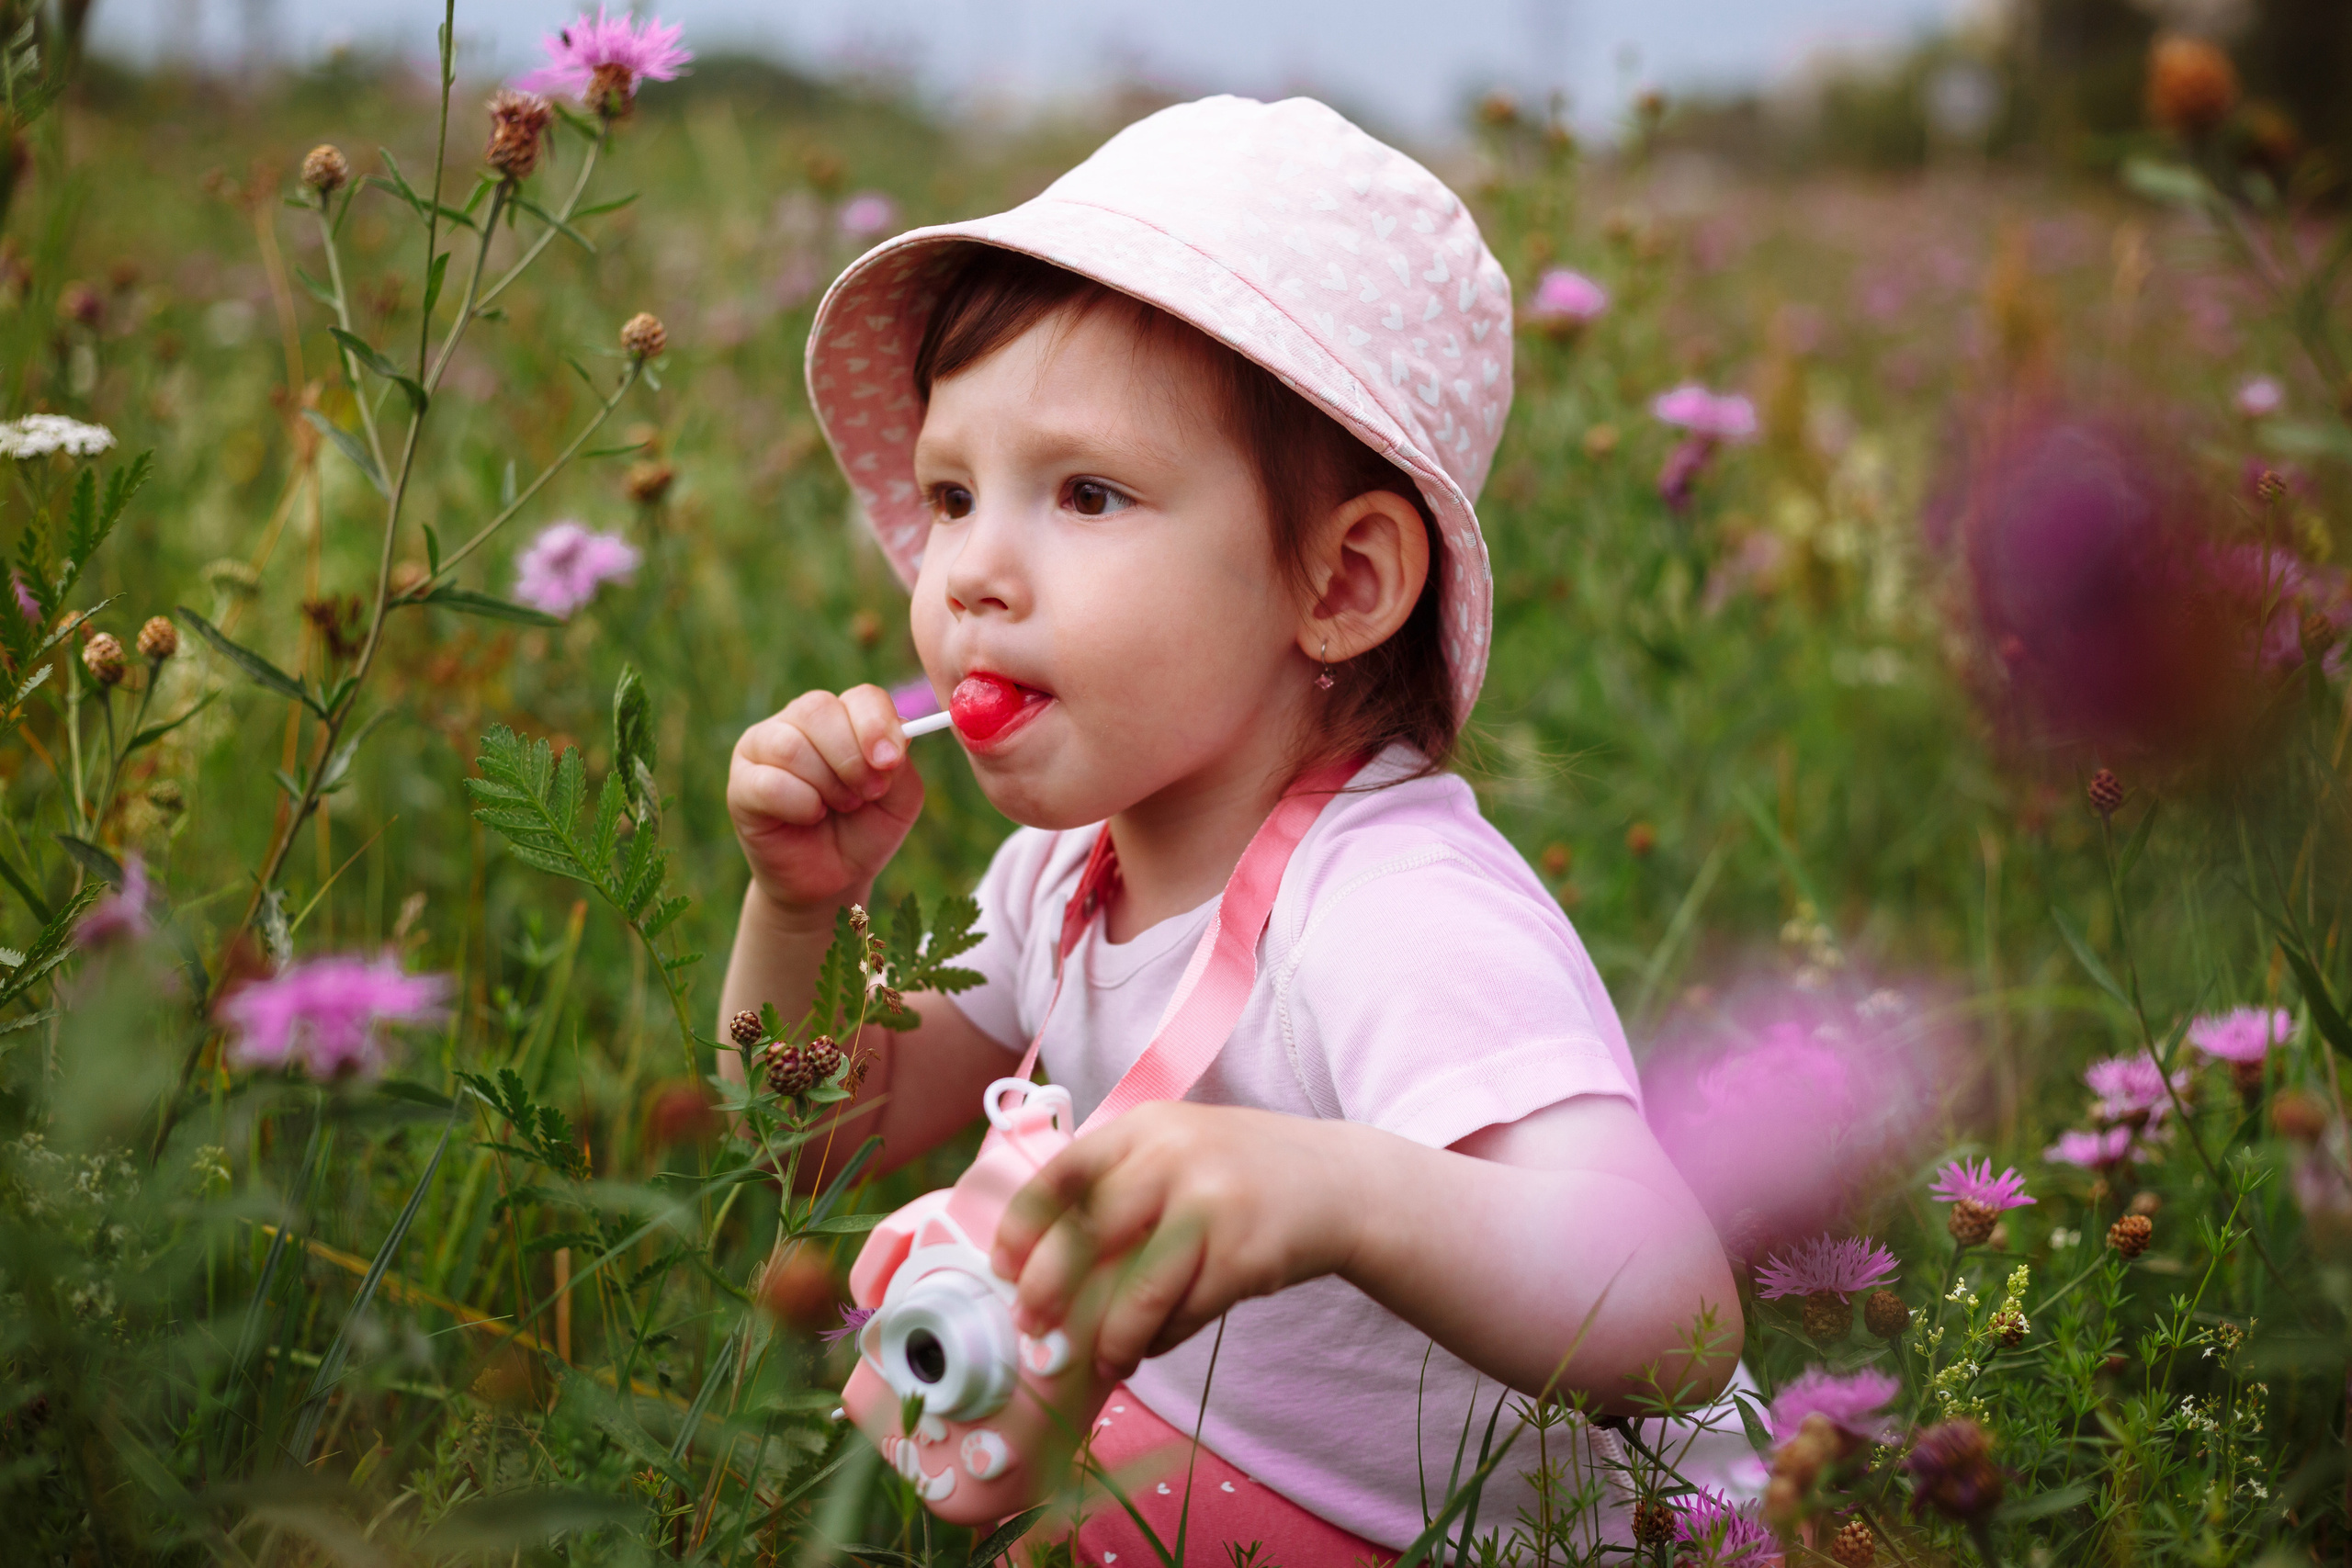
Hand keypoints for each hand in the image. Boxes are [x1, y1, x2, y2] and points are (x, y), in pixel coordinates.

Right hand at [727, 684, 924, 914]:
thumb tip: (895, 733)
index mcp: (842, 716)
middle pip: (819, 709)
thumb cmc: (864, 830)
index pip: (860, 697)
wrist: (833, 878)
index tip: (890, 763)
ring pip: (792, 745)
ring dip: (827, 785)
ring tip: (837, 808)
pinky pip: (769, 783)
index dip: (877, 725)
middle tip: (866, 795)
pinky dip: (800, 805)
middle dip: (851, 759)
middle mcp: (798, 722)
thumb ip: (901, 763)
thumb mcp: (899, 799)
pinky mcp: (741, 784)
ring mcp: (763, 748)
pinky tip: (809, 817)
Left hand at [990, 1102, 1364, 1381]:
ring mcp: (1214, 1205)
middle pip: (1089, 1232)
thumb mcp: (1180, 1149)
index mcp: (1147, 1127)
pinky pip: (1186, 1312)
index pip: (1065, 1172)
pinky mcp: (1247, 1254)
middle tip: (1032, 1327)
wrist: (1341, 1182)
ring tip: (1104, 1361)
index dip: (1024, 1224)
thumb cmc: (1241, 1175)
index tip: (1001, 1265)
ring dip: (1112, 1336)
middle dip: (1048, 1288)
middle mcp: (1176, 1157)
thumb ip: (1122, 1184)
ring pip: (1139, 1289)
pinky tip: (1154, 1345)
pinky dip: (1162, 1338)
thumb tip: (1043, 1260)